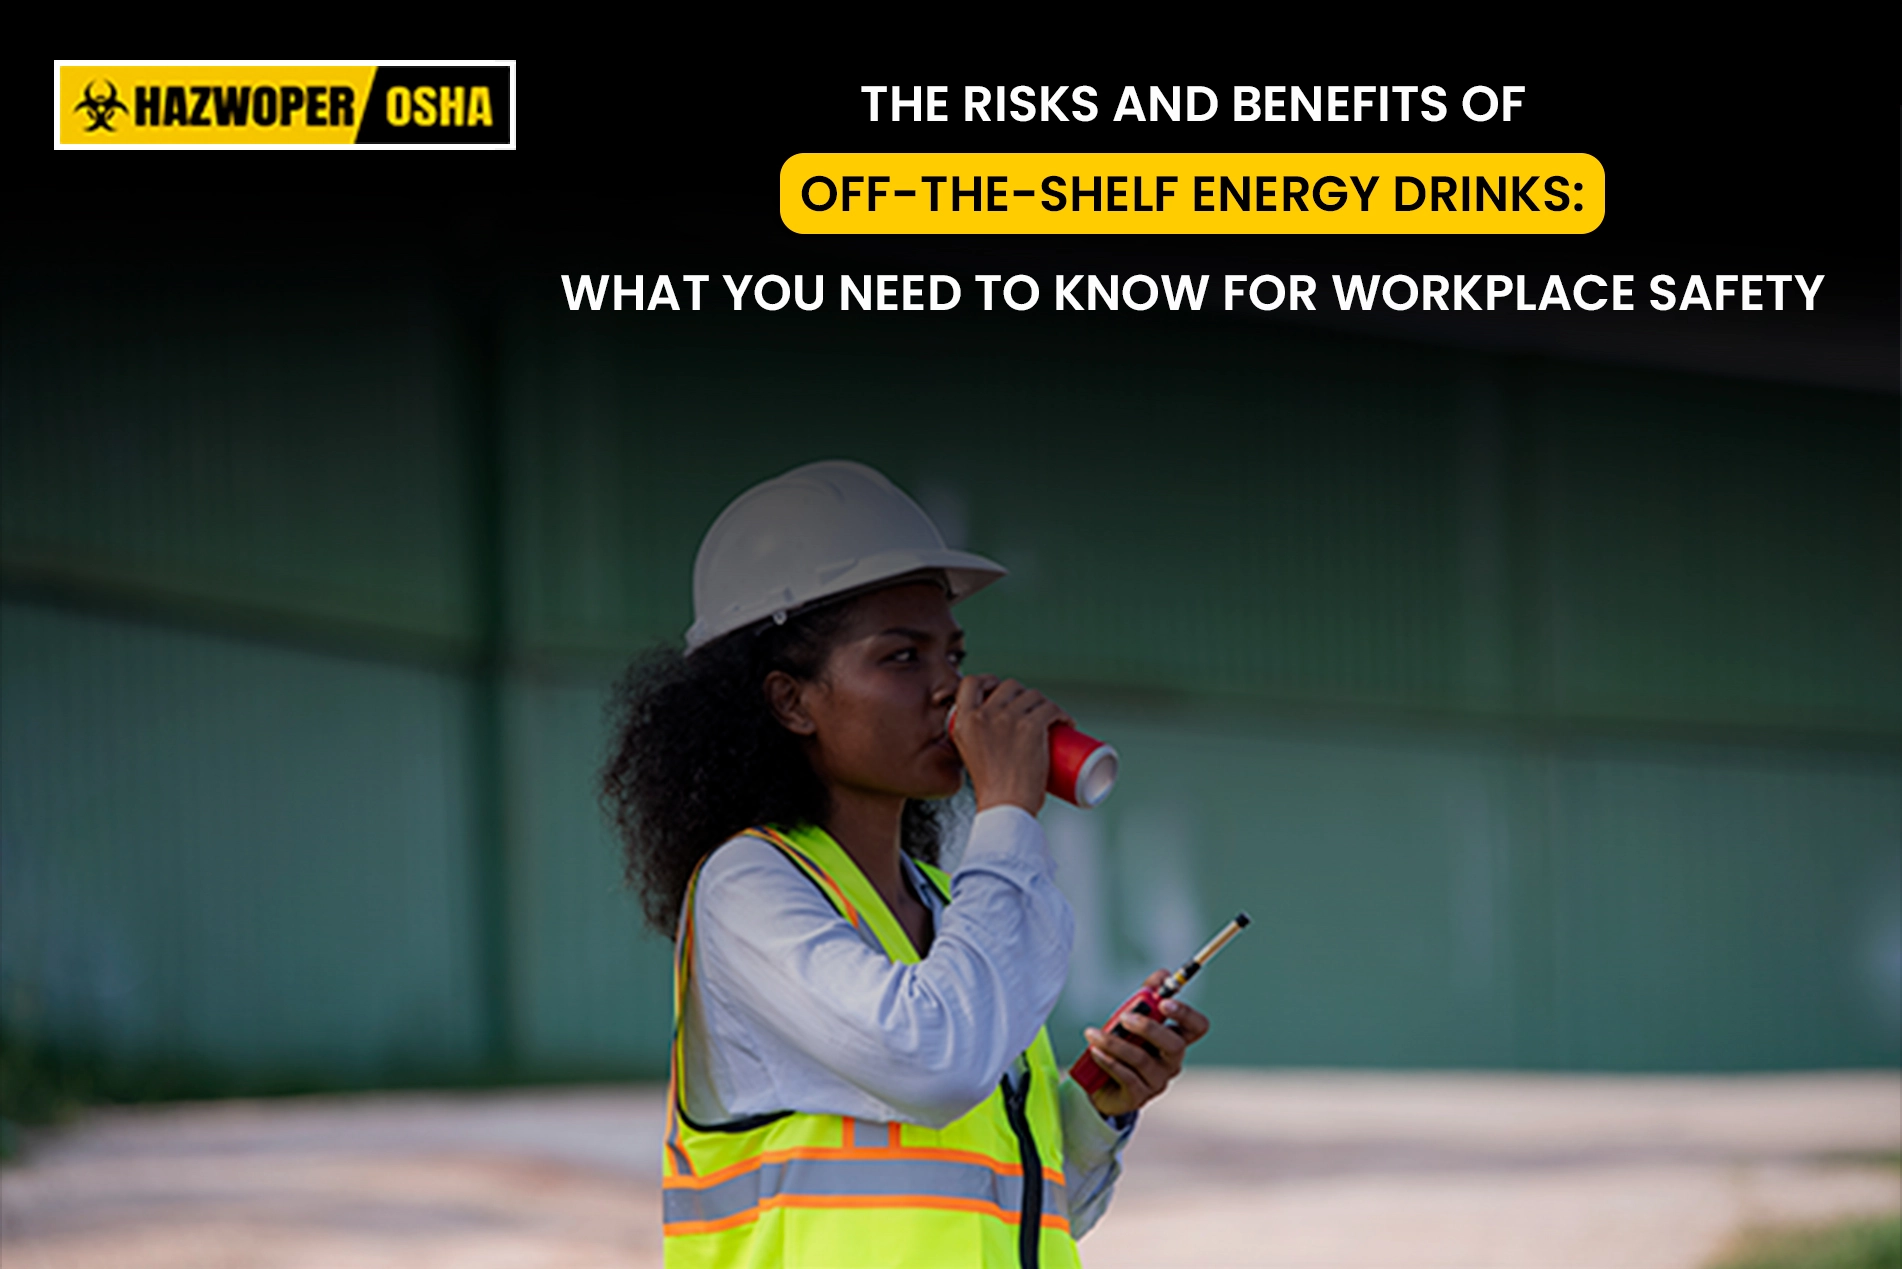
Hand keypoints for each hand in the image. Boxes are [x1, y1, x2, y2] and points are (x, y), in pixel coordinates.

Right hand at [950, 675, 1070, 815]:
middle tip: (1034, 712)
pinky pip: (1052, 709)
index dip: (988, 680)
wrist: (1005, 807)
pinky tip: (1067, 723)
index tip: (1001, 689)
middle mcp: (983, 715)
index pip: (971, 682)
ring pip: (1033, 695)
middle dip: (1024, 694)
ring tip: (1053, 721)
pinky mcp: (1031, 726)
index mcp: (964, 721)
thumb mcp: (971, 756)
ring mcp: (1007, 718)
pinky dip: (1063, 714)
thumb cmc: (992, 791)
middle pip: (1009, 685)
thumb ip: (975, 740)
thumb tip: (993, 733)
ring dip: (1045, 704)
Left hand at [1083, 969, 1211, 1117]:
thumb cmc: (1124, 1046)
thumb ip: (1147, 995)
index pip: (1197, 1027)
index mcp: (1175, 1039)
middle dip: (1149, 1028)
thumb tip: (1163, 973)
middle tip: (1125, 1018)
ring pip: (1142, 1060)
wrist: (1102, 1084)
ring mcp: (1157, 1081)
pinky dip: (1109, 1061)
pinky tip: (1095, 1051)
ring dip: (1115, 1043)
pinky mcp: (1139, 1096)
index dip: (1186, 1014)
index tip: (1164, 1002)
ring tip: (1093, 1034)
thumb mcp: (1133, 1017)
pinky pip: (1126, 1076)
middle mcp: (1171, 1061)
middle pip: (1174, 1045)